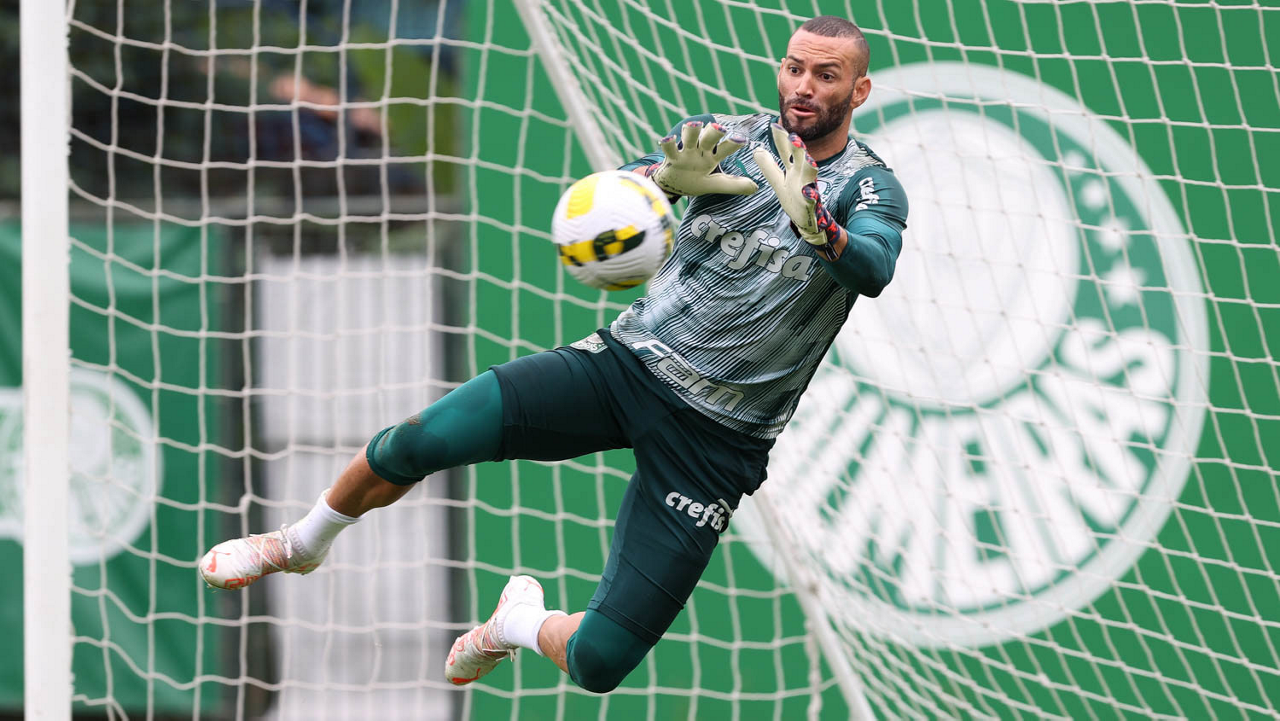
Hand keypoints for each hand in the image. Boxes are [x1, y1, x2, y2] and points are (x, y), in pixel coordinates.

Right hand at [644, 121, 757, 196]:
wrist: (671, 185)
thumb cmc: (694, 181)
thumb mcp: (714, 184)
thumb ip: (733, 185)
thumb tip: (756, 188)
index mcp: (712, 156)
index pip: (724, 149)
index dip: (732, 144)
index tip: (742, 140)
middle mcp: (700, 151)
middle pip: (708, 138)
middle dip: (713, 132)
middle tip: (719, 129)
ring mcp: (685, 153)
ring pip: (689, 137)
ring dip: (691, 131)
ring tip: (694, 126)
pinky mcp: (671, 158)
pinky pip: (669, 148)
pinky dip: (668, 143)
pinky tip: (669, 139)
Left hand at [752, 123, 840, 251]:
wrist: (807, 221)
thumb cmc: (794, 198)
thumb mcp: (779, 181)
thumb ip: (769, 166)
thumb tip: (757, 150)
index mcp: (794, 169)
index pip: (787, 151)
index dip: (781, 139)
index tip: (774, 125)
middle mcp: (803, 175)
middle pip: (801, 158)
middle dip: (798, 147)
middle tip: (792, 137)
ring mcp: (809, 188)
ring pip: (811, 175)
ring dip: (810, 166)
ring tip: (808, 159)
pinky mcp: (812, 204)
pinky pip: (813, 199)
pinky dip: (811, 196)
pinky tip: (808, 192)